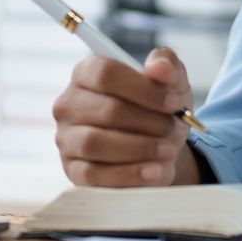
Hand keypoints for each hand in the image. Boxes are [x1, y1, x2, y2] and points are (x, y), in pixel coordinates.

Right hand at [52, 48, 194, 187]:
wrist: (158, 147)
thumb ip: (166, 65)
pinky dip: (130, 175)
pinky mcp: (74, 171)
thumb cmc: (157, 107)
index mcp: (86, 73)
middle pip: (107, 111)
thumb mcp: (169, 81)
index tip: (173, 103)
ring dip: (139, 149)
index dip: (143, 88)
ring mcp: (67, 139)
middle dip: (149, 122)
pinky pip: (95, 176)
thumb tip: (159, 67)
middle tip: (174, 129)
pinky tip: (156, 172)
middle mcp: (69, 104)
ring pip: (96, 143)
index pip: (106, 74)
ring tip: (168, 151)